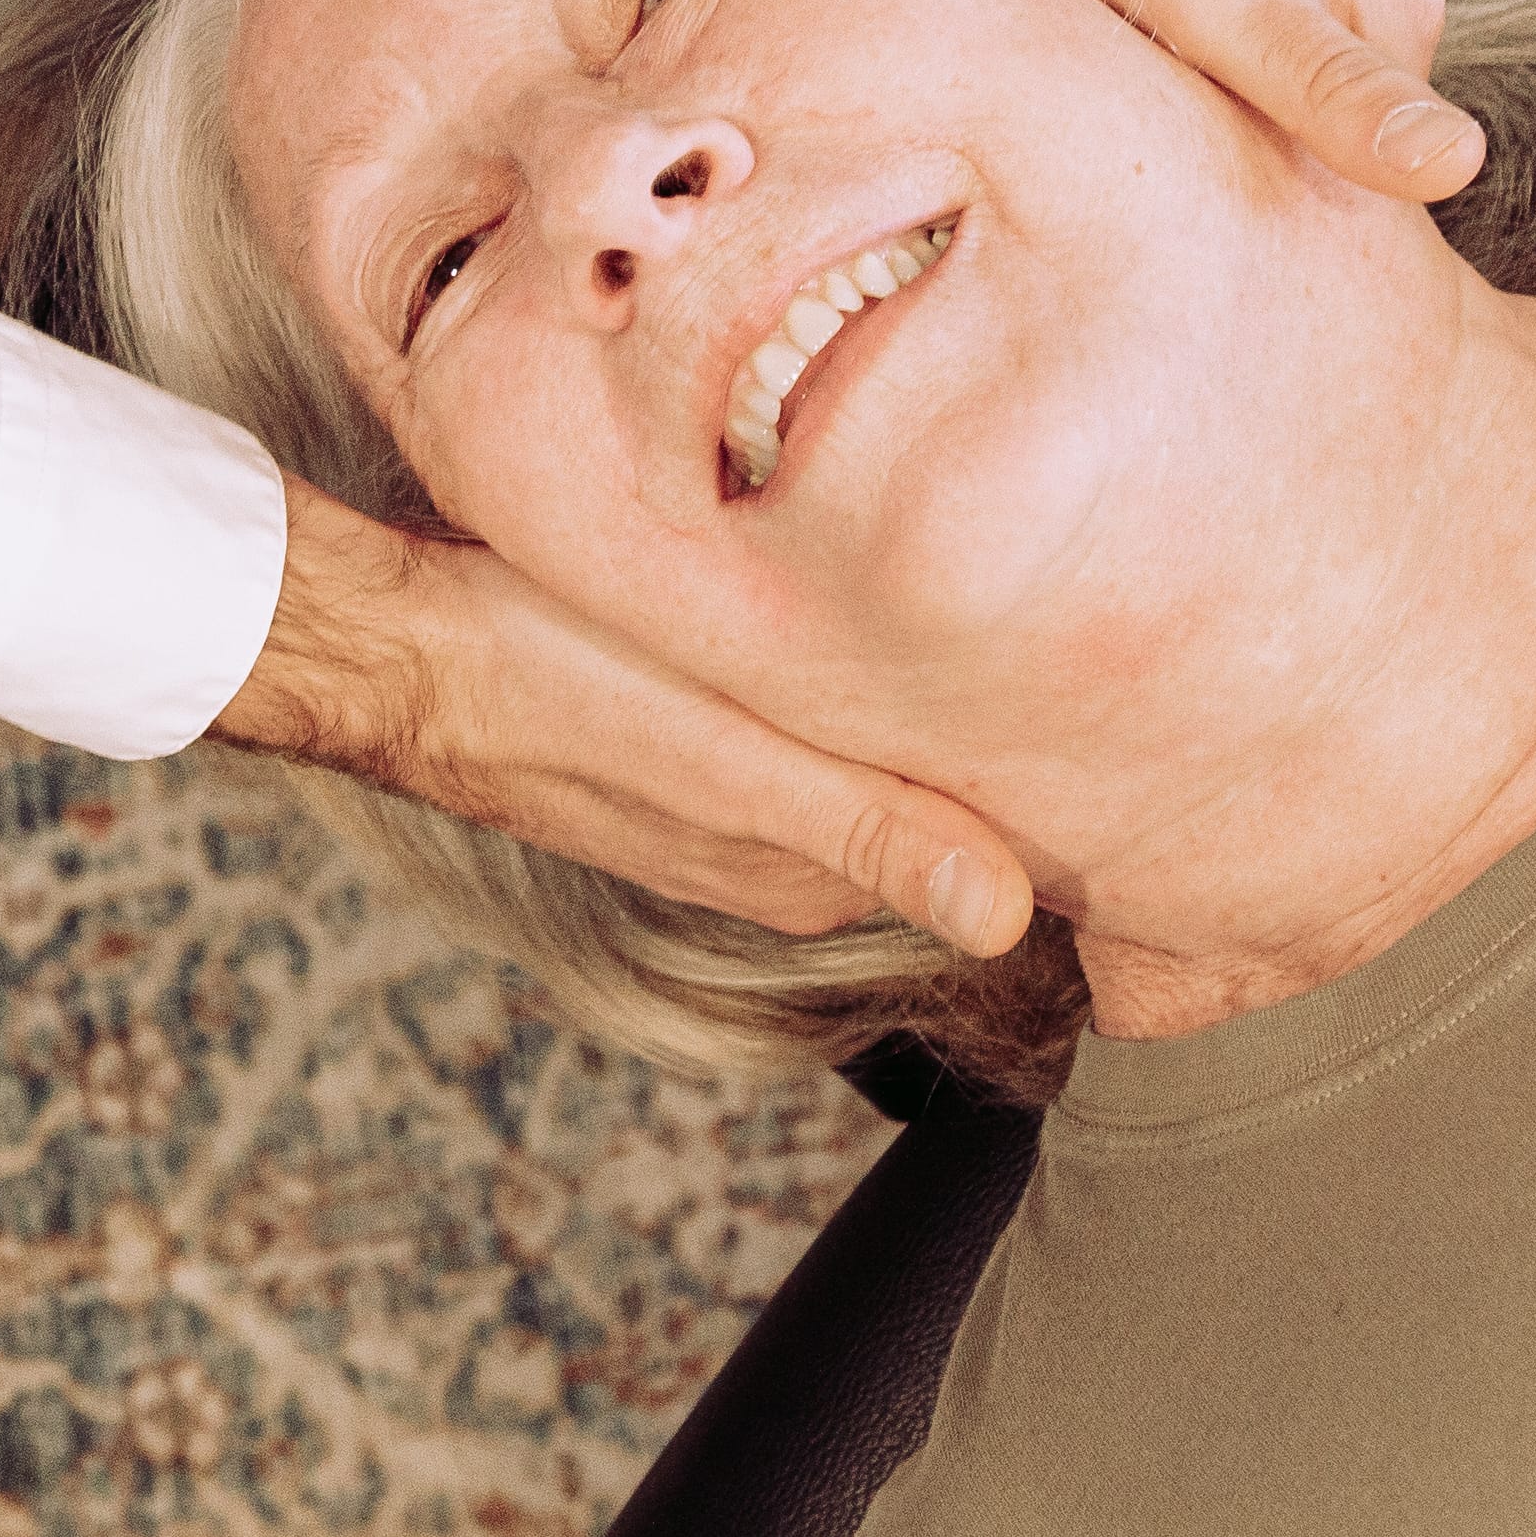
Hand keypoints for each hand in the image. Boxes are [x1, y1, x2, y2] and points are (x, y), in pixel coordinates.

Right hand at [216, 483, 1037, 954]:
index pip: (983, 861)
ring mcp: (737, 789)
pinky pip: (812, 721)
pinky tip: (878, 617)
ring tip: (1034, 619)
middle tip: (1116, 649)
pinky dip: (857, 681)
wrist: (389, 642)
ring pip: (878, 758)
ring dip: (940, 710)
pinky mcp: (694, 729)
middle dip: (1018, 752)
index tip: (1146, 722)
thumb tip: (1008, 919)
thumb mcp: (717, 747)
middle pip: (939, 808)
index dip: (1063, 796)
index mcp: (808, 867)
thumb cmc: (543, 682)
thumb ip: (862, 824)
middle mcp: (783, 844)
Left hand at [903, 0, 1483, 199]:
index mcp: (1395, 14)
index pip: (1361, 192)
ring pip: (1260, 102)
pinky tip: (1106, 50)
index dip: (1259, 218)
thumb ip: (1328, 85)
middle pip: (1312, 147)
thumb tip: (1456, 164)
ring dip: (1190, 120)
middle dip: (1225, 171)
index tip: (1168, 212)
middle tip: (1119, 148)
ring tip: (1102, 96)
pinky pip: (1221, 51)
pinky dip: (1167, 69)